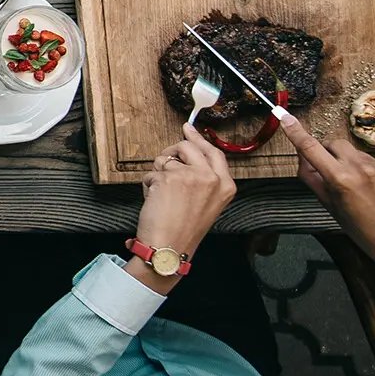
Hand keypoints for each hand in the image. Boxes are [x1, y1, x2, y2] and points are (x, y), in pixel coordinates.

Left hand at [131, 125, 234, 290]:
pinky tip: (154, 201)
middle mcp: (211, 178)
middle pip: (188, 146)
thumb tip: (187, 155)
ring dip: (157, 173)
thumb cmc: (184, 229)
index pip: (214, 152)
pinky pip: (151, 172)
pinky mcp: (169, 177)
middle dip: (172, 153)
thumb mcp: (208, 203)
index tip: (188, 129)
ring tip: (162, 195)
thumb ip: (204, 179)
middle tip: (165, 165)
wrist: (170, 246)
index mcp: (226, 185)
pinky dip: (148, 184)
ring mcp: (191, 175)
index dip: (198, 139)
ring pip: (165, 158)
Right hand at [281, 116, 374, 284]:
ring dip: (350, 163)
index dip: (295, 131)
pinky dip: (369, 171)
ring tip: (358, 188)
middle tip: (331, 172)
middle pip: (335, 144)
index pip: (311, 148)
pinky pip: (374, 162)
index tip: (285, 118)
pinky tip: (374, 190)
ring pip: (355, 153)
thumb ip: (312, 179)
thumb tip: (302, 157)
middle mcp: (362, 168)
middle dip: (328, 153)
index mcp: (341, 179)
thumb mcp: (330, 206)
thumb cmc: (363, 230)